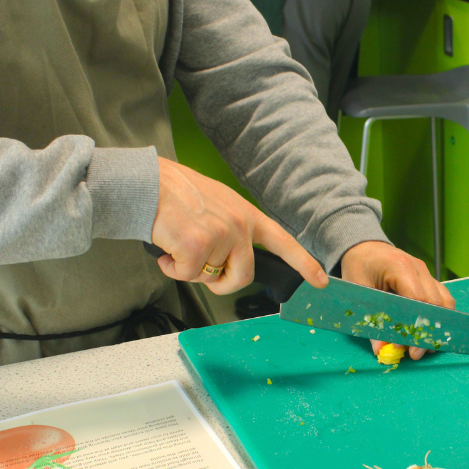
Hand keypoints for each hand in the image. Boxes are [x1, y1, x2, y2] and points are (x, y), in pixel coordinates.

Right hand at [151, 157, 326, 294]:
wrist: (148, 184)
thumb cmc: (176, 196)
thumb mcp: (218, 206)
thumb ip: (233, 232)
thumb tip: (228, 264)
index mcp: (248, 215)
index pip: (283, 242)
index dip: (304, 264)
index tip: (321, 280)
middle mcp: (239, 225)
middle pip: (243, 276)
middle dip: (222, 284)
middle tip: (202, 272)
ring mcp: (221, 234)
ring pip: (209, 277)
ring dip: (188, 268)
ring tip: (178, 243)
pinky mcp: (198, 245)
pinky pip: (187, 275)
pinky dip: (172, 268)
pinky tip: (166, 249)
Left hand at [340, 241, 455, 360]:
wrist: (364, 247)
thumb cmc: (359, 266)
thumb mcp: (358, 291)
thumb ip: (370, 319)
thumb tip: (380, 349)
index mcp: (400, 266)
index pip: (418, 299)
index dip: (415, 326)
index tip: (409, 348)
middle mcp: (419, 268)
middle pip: (435, 304)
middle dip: (427, 331)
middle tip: (416, 354)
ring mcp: (427, 273)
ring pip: (445, 302)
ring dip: (437, 325)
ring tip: (425, 345)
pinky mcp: (429, 279)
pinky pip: (442, 299)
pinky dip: (438, 316)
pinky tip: (428, 331)